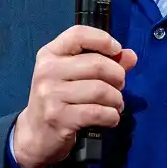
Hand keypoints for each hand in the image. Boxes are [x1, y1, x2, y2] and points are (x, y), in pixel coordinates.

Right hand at [12, 25, 137, 167]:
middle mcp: (47, 70)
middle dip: (117, 75)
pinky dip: (112, 115)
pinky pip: (97, 112)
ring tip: (116, 104)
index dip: (102, 39)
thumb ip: (103, 62)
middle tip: (119, 85)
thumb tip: (131, 55)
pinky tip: (111, 117)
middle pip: (96, 64)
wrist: (35, 133)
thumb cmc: (59, 98)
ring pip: (100, 90)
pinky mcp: (58, 117)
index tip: (117, 50)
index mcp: (50, 54)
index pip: (78, 34)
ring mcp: (50, 94)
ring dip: (116, 99)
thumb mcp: (74, 75)